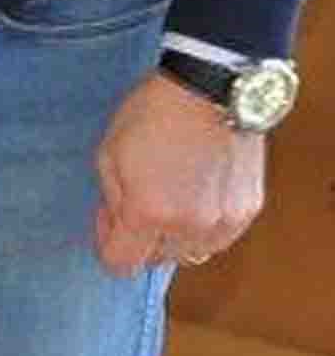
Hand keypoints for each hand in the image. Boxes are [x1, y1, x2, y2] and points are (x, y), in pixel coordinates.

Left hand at [95, 70, 268, 274]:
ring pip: (192, 253)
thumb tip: (118, 224)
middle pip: (157, 260)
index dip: (108, 245)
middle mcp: (189, 226)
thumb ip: (110, 201)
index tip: (109, 220)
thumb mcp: (108, 154)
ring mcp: (224, 222)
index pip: (122, 264)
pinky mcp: (248, 211)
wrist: (210, 91)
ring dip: (176, 236)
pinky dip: (205, 226)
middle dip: (143, 238)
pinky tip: (197, 194)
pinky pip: (220, 237)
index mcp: (149, 214)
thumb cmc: (152, 116)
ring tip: (172, 197)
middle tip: (139, 200)